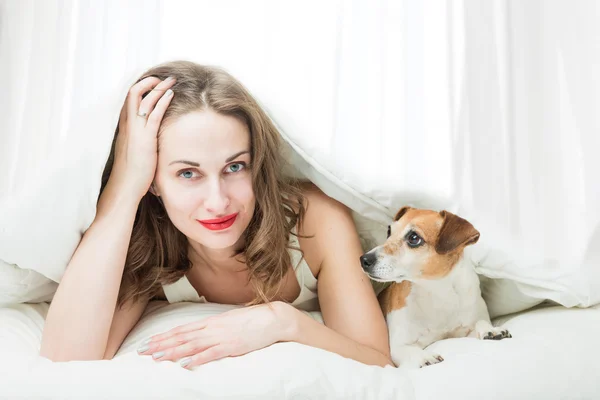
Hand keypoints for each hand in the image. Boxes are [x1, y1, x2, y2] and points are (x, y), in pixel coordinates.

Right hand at [109, 76, 175, 199]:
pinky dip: (162, 101)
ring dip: (158, 87)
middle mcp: (127, 125)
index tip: (154, 84)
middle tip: (163, 77)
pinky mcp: (144, 138)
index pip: (130, 100)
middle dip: (149, 82)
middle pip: (133, 93)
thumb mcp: (135, 151)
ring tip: (171, 80)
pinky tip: (171, 94)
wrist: (125, 188)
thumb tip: (151, 139)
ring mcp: (135, 131)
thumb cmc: (131, 174)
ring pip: (143, 99)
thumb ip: (141, 141)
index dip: (141, 88)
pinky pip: (153, 114)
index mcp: (125, 127)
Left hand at [137, 302, 295, 367]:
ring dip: (172, 351)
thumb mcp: (229, 321)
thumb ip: (214, 328)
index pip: (182, 329)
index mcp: (211, 321)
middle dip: (161, 344)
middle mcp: (212, 328)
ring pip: (191, 345)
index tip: (149, 342)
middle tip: (142, 351)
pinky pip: (211, 353)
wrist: (273, 318)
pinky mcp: (232, 346)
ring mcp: (221, 337)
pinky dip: (197, 358)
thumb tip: (201, 334)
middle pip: (181, 336)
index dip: (164, 336)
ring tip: (156, 357)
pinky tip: (185, 363)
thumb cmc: (252, 320)